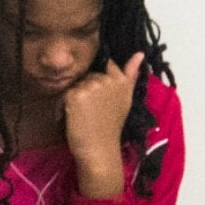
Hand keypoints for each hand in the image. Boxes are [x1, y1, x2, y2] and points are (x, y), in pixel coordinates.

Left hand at [62, 52, 143, 199]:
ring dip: (76, 98)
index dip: (102, 79)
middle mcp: (107, 80)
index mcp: (121, 81)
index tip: (102, 97)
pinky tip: (72, 118)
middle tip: (92, 112)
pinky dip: (64, 106)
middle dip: (87, 90)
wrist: (100, 150)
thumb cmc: (111, 127)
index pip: (108, 65)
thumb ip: (131, 74)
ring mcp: (91, 86)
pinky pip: (65, 94)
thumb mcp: (125, 99)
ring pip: (77, 84)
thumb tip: (139, 53)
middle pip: (89, 76)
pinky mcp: (76, 95)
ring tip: (83, 116)